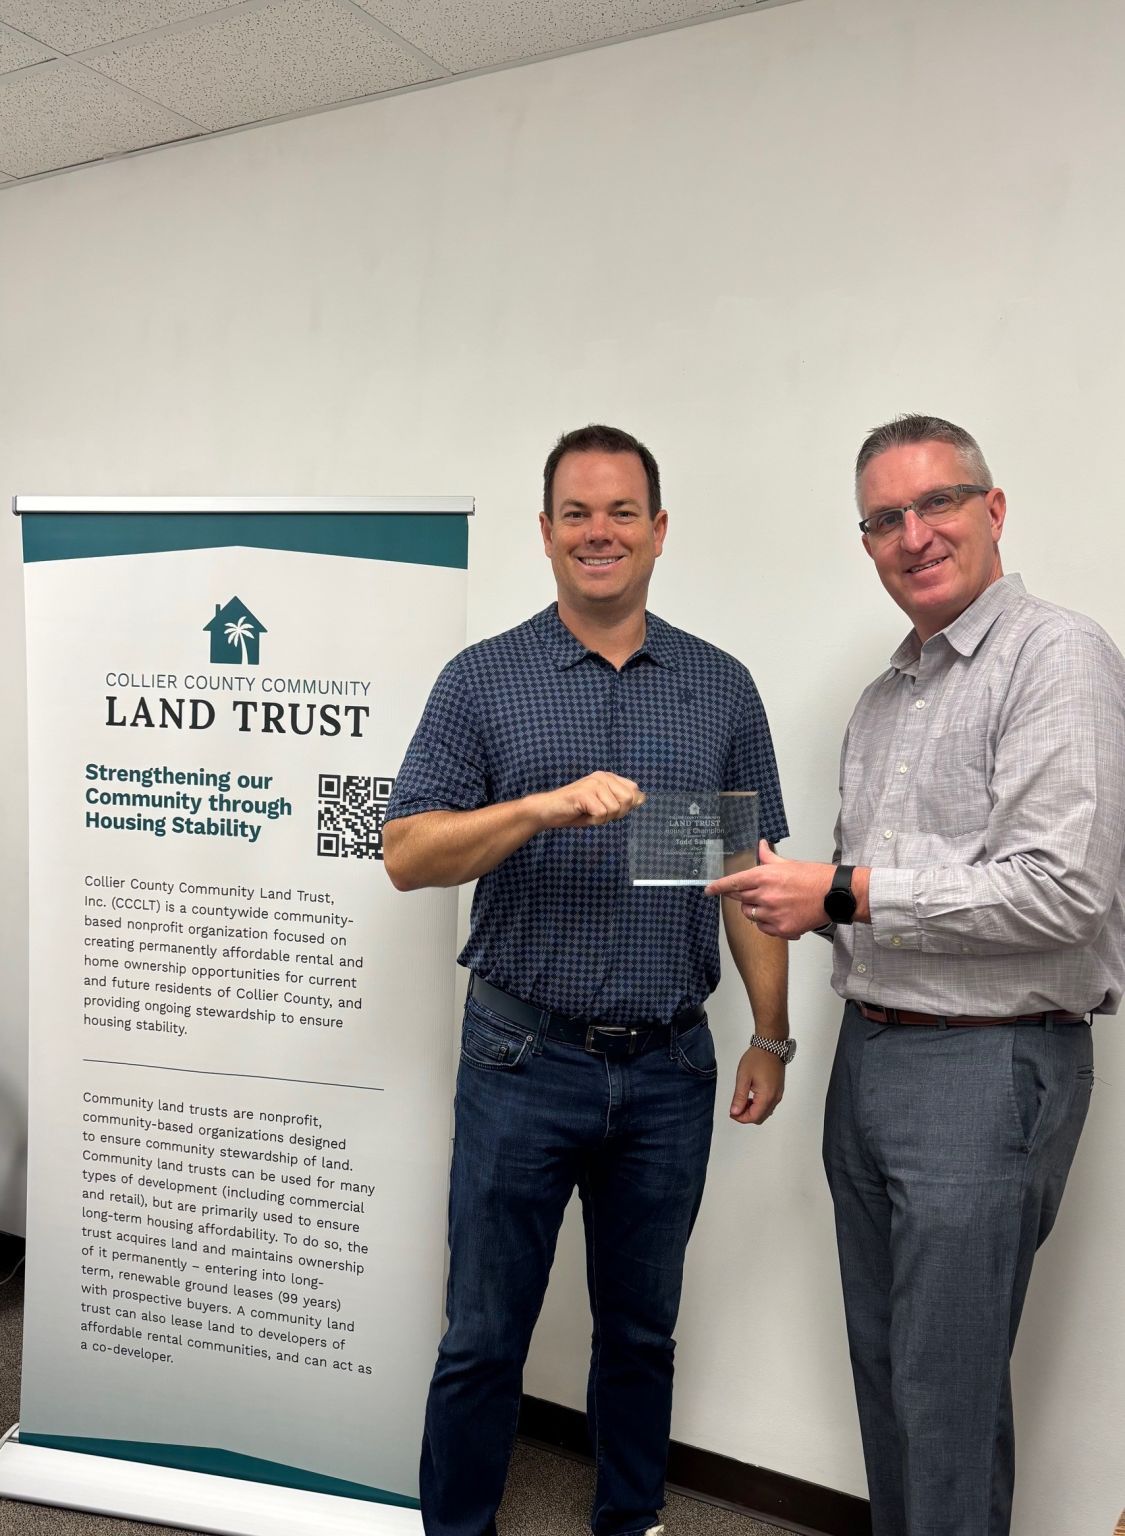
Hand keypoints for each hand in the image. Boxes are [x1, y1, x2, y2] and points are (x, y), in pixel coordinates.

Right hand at [531, 772, 644, 828]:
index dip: (625, 806)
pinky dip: (594, 821)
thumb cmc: (576, 810)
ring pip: (615, 809)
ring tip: (588, 813)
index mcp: (608, 777)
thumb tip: (643, 798)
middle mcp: (602, 777)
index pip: (634, 790)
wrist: (549, 811)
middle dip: (616, 813)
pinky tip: (583, 815)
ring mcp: (593, 784)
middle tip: (598, 813)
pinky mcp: (584, 793)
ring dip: (602, 818)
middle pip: (628, 799)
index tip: (608, 808)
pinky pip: (602, 814)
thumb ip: (621, 801)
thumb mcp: (603, 805)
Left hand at [707, 841, 833, 939]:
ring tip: (771, 904)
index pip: (734, 882)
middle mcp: (765, 895)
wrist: (835, 895)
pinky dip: (767, 923)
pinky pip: (763, 928)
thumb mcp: (788, 863)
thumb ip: (769, 858)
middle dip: (740, 896)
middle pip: (739, 899)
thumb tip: (761, 846)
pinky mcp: (782, 929)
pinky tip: (779, 916)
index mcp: (765, 876)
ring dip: (754, 909)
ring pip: (750, 914)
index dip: (718, 886)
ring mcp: (773, 914)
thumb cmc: (815, 878)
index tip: (709, 890)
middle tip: (752, 894)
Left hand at [729, 1042, 785, 1124]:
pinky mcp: (779, 1090)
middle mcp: (775, 1098)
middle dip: (746, 1116)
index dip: (741, 1118)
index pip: (754, 1117)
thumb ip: (739, 1097)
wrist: (770, 1046)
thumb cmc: (756, 1059)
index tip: (731, 1112)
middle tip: (735, 1107)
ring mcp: (778, 1094)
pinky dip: (760, 1105)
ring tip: (742, 1100)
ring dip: (753, 1111)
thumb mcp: (743, 1077)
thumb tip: (735, 1112)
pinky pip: (769, 1104)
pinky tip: (751, 1096)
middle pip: (760, 1117)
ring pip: (765, 1112)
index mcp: (766, 1096)